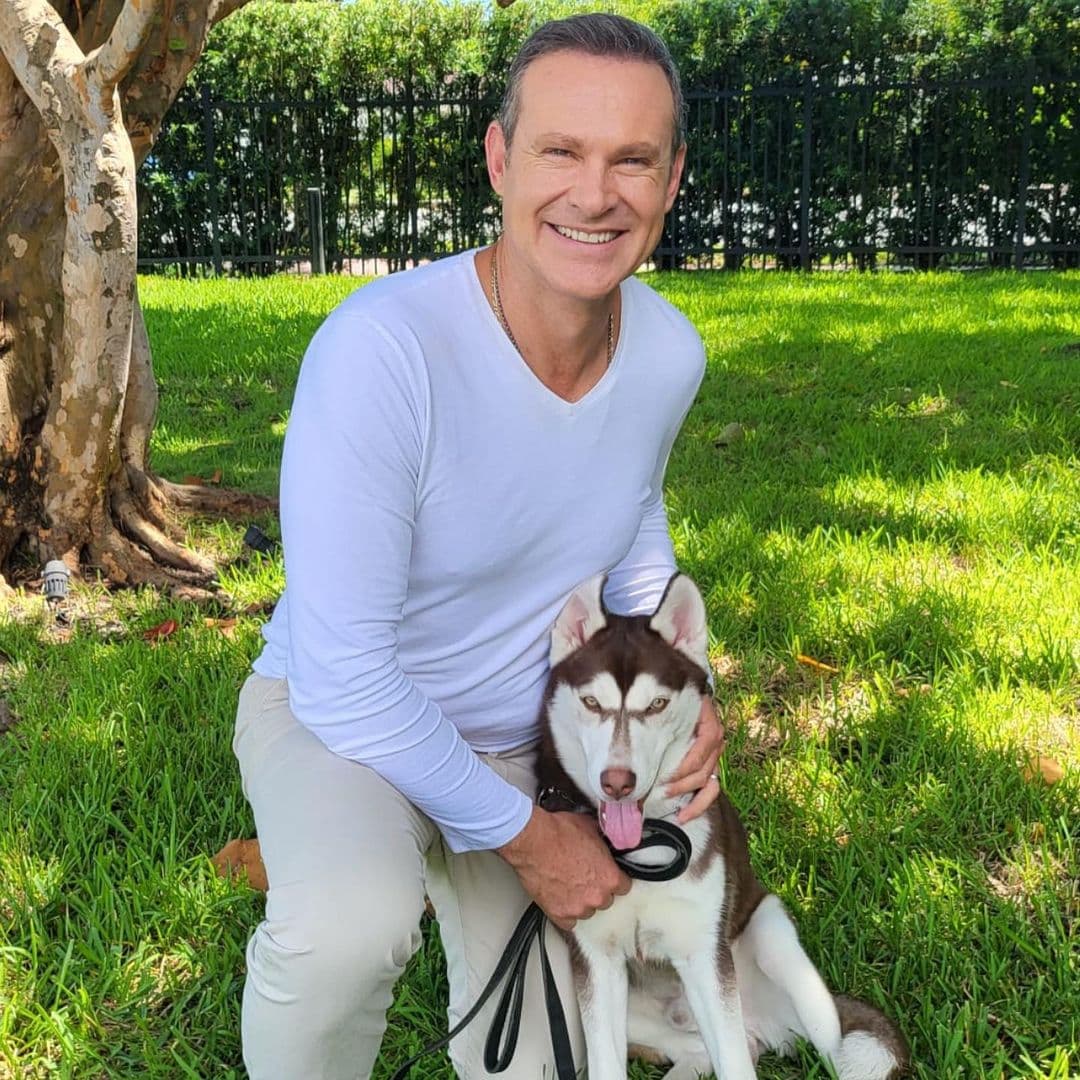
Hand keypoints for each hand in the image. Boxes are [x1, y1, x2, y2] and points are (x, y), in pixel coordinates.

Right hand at [496, 807, 630, 930]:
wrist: (533, 841)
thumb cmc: (559, 833)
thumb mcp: (590, 829)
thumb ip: (603, 843)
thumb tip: (604, 843)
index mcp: (610, 877)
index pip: (624, 886)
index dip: (614, 879)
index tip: (607, 875)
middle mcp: (597, 896)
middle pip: (605, 900)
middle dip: (596, 889)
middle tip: (583, 875)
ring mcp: (578, 908)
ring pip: (587, 911)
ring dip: (581, 901)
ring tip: (568, 884)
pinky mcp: (558, 914)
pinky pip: (568, 922)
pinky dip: (565, 912)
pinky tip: (560, 899)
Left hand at [665, 696, 724, 823]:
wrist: (692, 697)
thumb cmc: (679, 702)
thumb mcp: (676, 705)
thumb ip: (663, 718)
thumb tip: (639, 729)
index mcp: (710, 728)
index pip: (698, 755)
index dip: (681, 769)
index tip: (661, 778)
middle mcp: (717, 743)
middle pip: (702, 772)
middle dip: (678, 785)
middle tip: (655, 792)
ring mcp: (716, 757)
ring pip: (708, 784)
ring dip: (688, 797)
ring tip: (667, 804)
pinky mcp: (712, 768)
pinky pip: (711, 791)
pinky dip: (698, 805)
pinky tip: (682, 815)